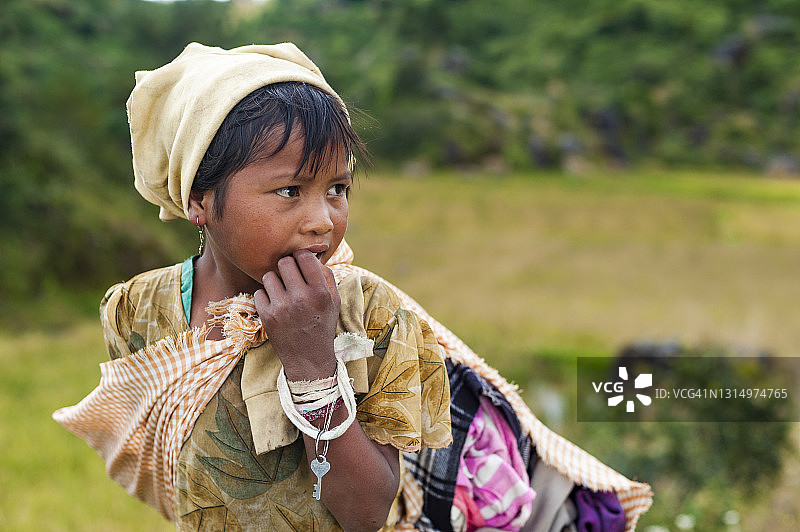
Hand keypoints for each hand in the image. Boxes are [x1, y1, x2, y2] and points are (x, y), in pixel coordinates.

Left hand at [254, 250, 340, 380]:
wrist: (308, 358)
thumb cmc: (322, 325)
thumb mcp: (334, 301)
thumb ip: (326, 275)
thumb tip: (311, 254)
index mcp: (320, 292)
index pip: (304, 257)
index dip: (302, 258)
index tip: (301, 265)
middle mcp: (301, 298)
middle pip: (284, 262)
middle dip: (287, 268)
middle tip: (291, 278)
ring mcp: (282, 308)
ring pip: (269, 276)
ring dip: (275, 282)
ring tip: (283, 293)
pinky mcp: (267, 316)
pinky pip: (259, 292)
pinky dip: (266, 297)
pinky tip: (276, 306)